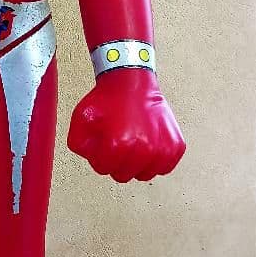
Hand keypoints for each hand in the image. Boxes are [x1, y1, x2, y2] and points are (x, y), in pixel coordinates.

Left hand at [67, 69, 185, 181]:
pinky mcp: (176, 146)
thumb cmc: (109, 99)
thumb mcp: (81, 119)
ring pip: (145, 174)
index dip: (100, 157)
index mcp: (119, 144)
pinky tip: (148, 147)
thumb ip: (79, 146)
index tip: (103, 145)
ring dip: (137, 164)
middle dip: (117, 162)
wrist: (133, 81)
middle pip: (123, 175)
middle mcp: (144, 149)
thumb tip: (92, 158)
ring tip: (134, 145)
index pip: (103, 169)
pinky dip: (156, 161)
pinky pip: (165, 167)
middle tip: (118, 144)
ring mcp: (162, 149)